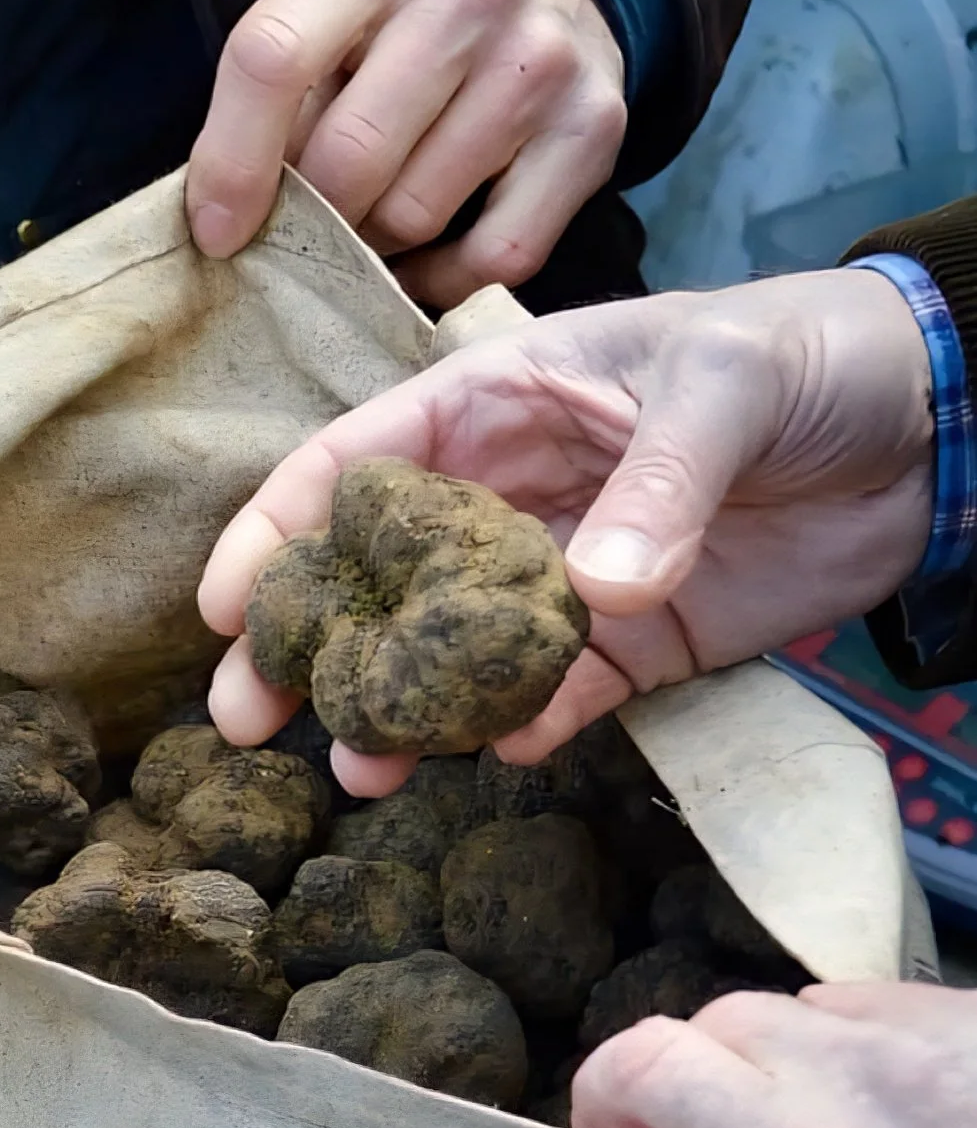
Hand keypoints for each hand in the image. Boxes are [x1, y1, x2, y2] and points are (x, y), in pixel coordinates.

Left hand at [185, 0, 625, 309]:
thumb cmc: (404, 20)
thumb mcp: (330, 16)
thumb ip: (273, 101)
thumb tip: (224, 223)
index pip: (272, 58)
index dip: (231, 163)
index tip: (216, 235)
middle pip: (349, 160)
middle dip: (316, 217)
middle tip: (316, 221)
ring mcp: (540, 59)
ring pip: (417, 216)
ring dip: (378, 245)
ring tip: (377, 218)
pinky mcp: (593, 129)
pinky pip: (495, 257)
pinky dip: (445, 280)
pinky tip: (426, 258)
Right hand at [199, 269, 933, 795]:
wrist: (932, 425)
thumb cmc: (810, 355)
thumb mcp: (726, 385)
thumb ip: (659, 481)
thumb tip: (598, 590)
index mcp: (499, 403)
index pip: (354, 463)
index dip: (277, 530)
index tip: (222, 607)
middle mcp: (509, 497)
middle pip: (377, 579)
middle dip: (306, 647)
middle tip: (247, 723)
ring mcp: (564, 579)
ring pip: (448, 656)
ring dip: (399, 712)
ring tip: (359, 772)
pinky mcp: (630, 648)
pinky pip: (554, 698)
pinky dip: (522, 728)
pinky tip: (500, 751)